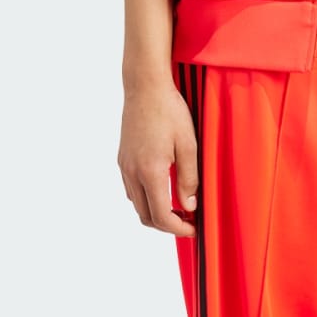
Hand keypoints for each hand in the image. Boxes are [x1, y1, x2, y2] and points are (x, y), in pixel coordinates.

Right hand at [119, 74, 198, 237]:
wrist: (145, 87)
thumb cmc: (170, 111)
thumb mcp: (189, 145)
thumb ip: (189, 179)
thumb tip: (189, 206)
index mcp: (150, 172)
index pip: (161, 216)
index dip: (179, 229)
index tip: (194, 229)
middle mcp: (132, 172)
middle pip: (145, 216)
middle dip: (167, 225)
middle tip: (188, 221)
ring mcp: (124, 166)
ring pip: (136, 204)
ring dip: (155, 212)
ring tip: (177, 206)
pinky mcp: (122, 159)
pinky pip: (131, 189)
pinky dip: (145, 198)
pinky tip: (162, 189)